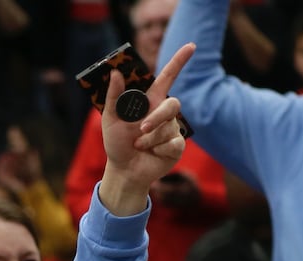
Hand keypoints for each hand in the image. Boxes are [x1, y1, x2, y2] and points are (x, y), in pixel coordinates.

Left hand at [99, 42, 196, 210]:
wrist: (124, 170)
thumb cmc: (117, 143)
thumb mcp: (110, 119)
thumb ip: (114, 96)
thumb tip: (116, 72)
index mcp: (149, 101)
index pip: (168, 77)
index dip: (179, 61)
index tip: (191, 46)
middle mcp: (163, 113)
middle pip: (173, 104)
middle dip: (157, 117)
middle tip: (141, 129)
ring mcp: (172, 129)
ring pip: (169, 127)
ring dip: (150, 139)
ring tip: (139, 146)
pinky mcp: (176, 146)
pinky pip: (173, 143)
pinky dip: (158, 150)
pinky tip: (152, 154)